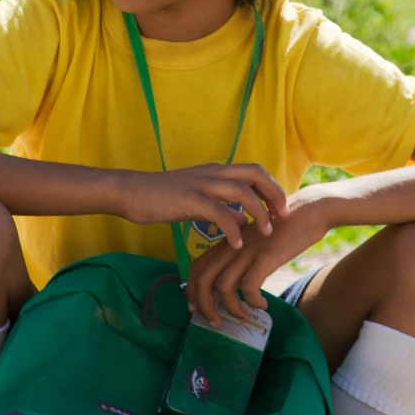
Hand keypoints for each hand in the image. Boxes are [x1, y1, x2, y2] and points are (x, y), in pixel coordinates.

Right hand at [117, 163, 287, 249]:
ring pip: (241, 191)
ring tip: (266, 233)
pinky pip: (219, 213)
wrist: (131, 192)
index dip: (272, 187)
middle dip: (274, 194)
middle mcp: (213, 173)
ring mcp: (201, 184)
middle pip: (255, 173)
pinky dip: (233, 229)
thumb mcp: (197, 199)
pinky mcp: (189, 199)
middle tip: (283, 217)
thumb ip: (221, 205)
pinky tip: (237, 244)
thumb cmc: (162, 197)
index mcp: (216, 171)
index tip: (281, 209)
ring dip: (258, 213)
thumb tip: (241, 218)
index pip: (254, 170)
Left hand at [186, 187, 332, 326]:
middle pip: (203, 279)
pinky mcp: (266, 256)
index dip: (192, 290)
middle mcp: (232, 246)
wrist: (309, 210)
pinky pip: (249, 287)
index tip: (197, 308)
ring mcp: (248, 251)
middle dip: (203, 305)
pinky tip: (263, 305)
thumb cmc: (284, 228)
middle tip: (214, 322)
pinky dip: (253, 302)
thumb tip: (235, 284)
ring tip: (243, 317)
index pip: (197, 267)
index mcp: (227, 243)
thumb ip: (242, 257)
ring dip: (230, 308)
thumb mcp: (255, 241)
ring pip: (223, 286)